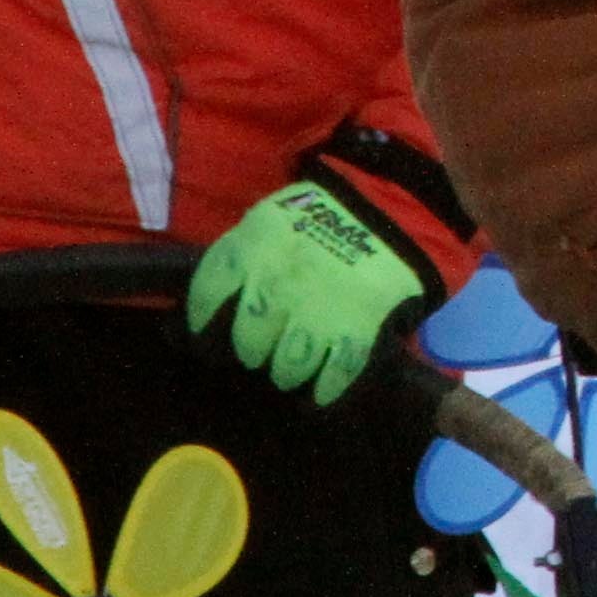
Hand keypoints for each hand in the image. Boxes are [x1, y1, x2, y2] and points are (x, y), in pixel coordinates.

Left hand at [184, 173, 441, 403]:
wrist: (394, 205)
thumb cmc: (323, 212)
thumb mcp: (273, 217)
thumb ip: (244, 252)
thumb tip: (217, 298)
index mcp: (256, 244)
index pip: (209, 292)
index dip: (202, 316)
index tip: (205, 330)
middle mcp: (281, 280)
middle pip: (249, 339)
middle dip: (251, 349)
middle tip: (257, 350)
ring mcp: (321, 307)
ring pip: (289, 365)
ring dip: (286, 373)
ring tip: (289, 371)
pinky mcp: (360, 325)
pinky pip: (337, 372)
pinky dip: (327, 386)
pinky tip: (322, 391)